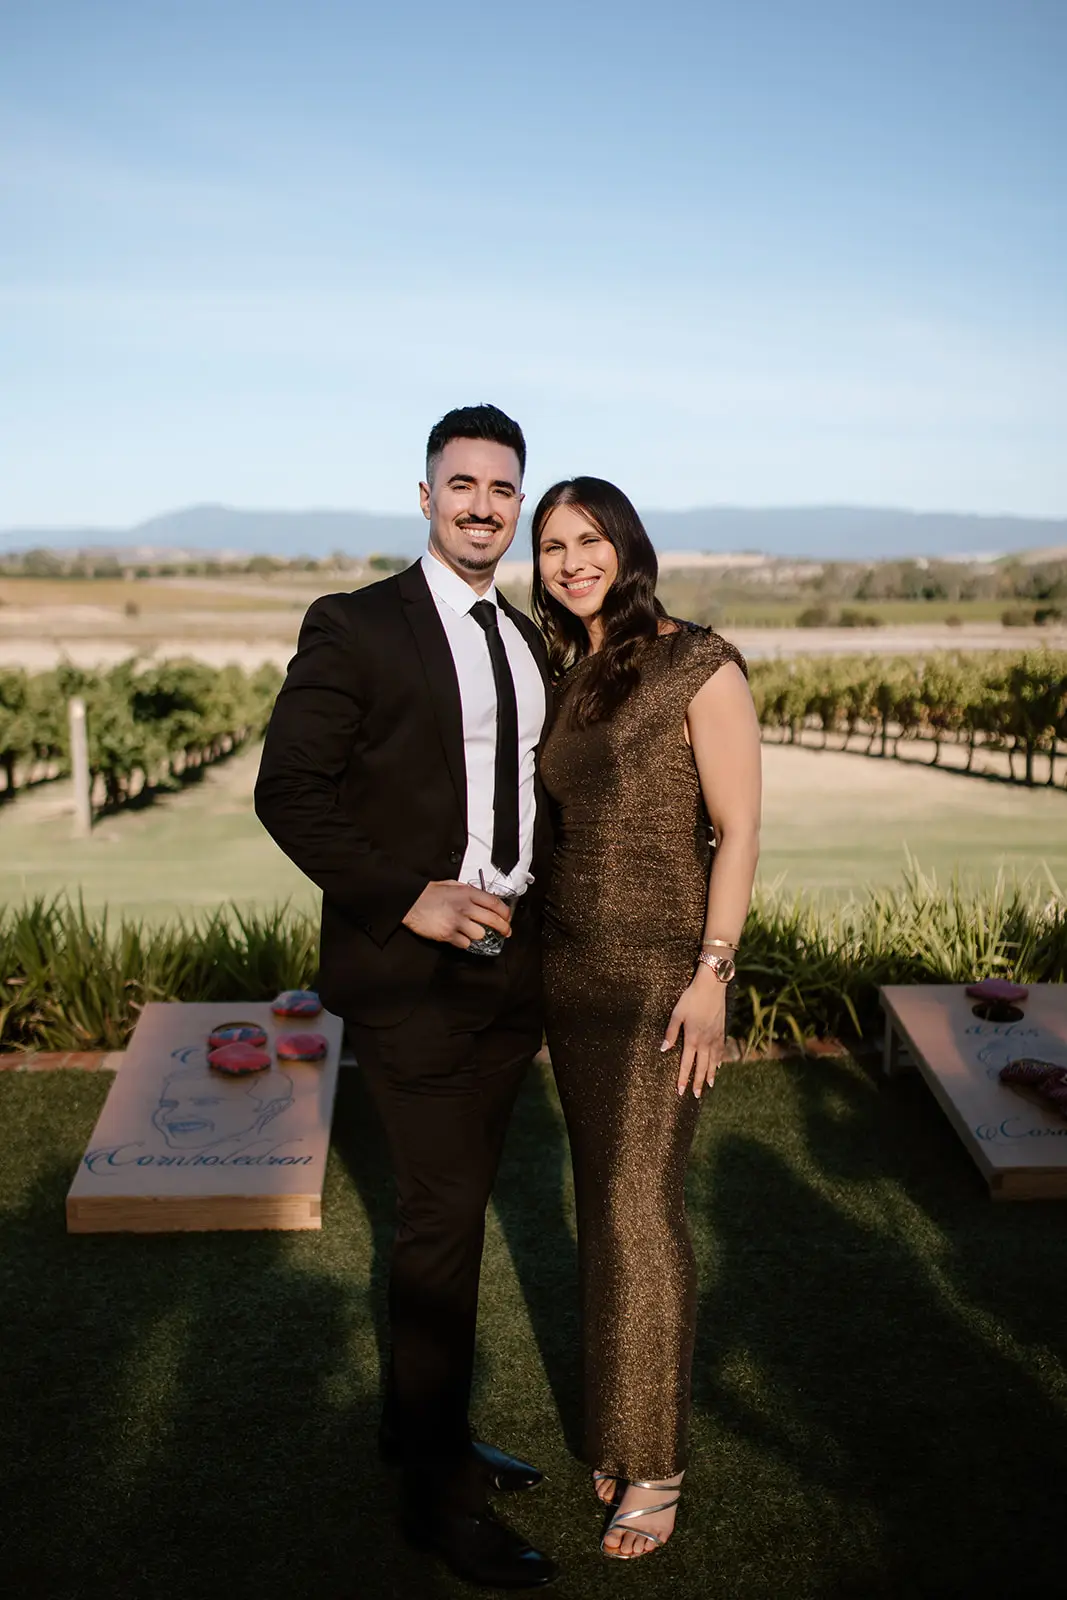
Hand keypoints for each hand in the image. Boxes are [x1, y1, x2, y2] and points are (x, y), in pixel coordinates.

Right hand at [402, 880, 512, 948]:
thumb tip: (481, 898)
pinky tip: (458, 936)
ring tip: (472, 931)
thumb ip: (467, 891)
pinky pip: (465, 943)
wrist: (410, 902)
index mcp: (467, 893)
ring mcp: (457, 922)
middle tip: (506, 932)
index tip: (507, 917)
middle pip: (492, 920)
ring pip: (480, 934)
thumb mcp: (451, 885)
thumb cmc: (427, 894)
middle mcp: (464, 907)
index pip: (494, 903)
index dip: (505, 912)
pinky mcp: (448, 934)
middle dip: (503, 928)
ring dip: (478, 934)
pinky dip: (463, 941)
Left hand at [660, 967, 726, 1097]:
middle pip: (701, 1066)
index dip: (683, 1078)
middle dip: (698, 1082)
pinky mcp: (722, 1030)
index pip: (687, 1064)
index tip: (681, 1091)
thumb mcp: (677, 1014)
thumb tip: (663, 1049)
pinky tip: (718, 1066)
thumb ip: (670, 1032)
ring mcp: (715, 1036)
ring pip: (713, 1061)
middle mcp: (705, 1041)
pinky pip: (720, 1050)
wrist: (712, 986)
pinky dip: (719, 1060)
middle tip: (696, 1095)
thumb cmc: (691, 998)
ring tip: (708, 1085)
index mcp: (692, 1038)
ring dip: (710, 1074)